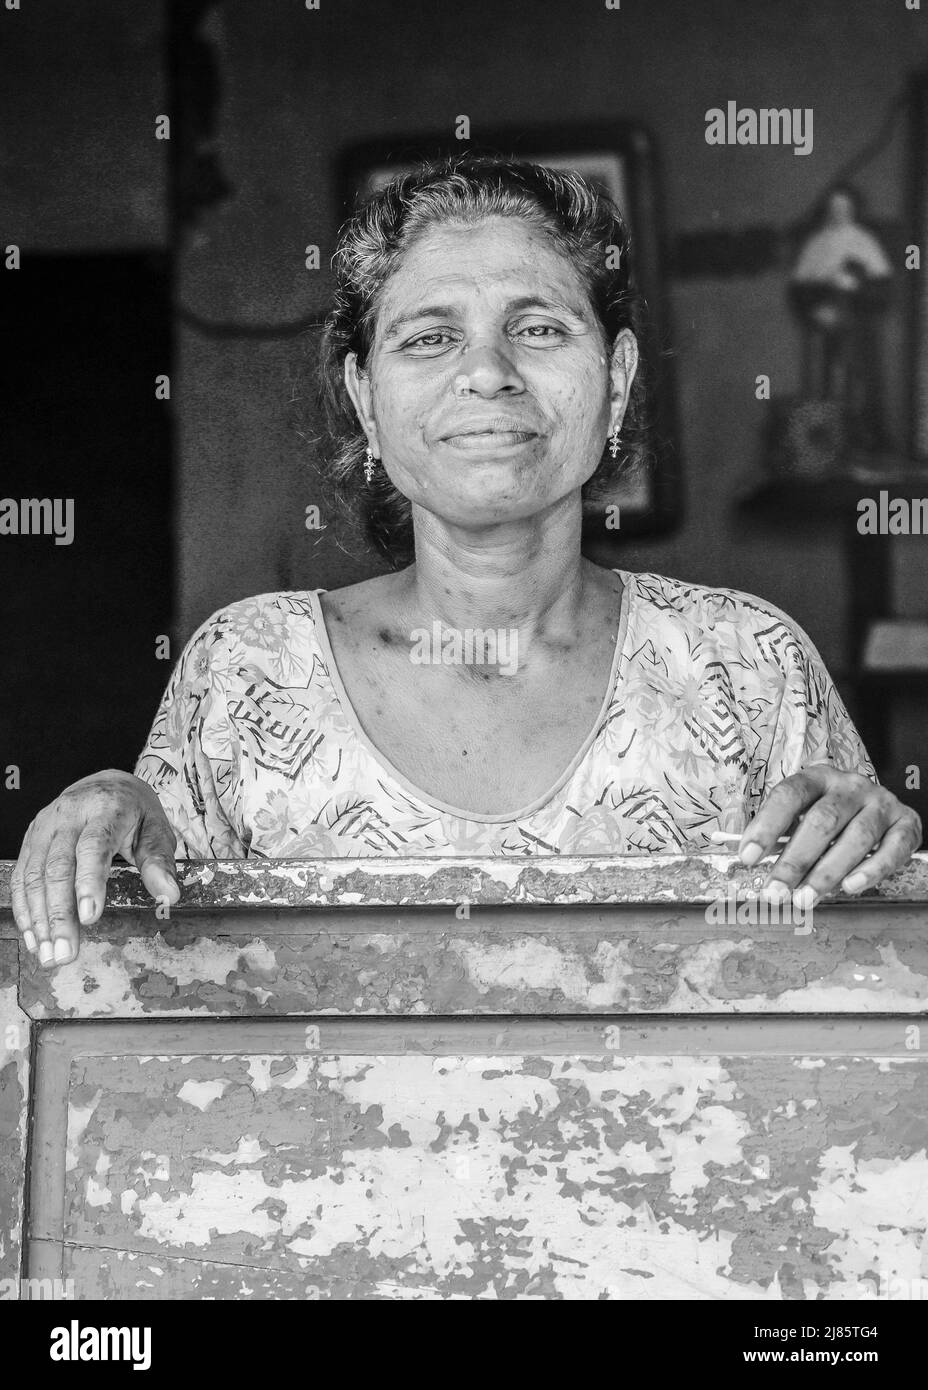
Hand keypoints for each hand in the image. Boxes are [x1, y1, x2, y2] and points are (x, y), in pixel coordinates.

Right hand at [11, 769, 180, 967]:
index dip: (89, 882)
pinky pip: (21, 877)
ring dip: (39, 919)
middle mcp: (68, 816)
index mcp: (105, 809)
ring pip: (34, 875)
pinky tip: (34, 937)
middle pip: (58, 867)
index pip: (93, 846)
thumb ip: (159, 862)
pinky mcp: (30, 840)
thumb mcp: (156, 830)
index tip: (89, 918)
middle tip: (65, 953)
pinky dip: (25, 910)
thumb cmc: (134, 812)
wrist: (105, 786)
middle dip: (59, 914)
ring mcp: (44, 828)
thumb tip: (169, 895)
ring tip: (49, 954)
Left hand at [739, 764, 922, 906]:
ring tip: (805, 899)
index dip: (767, 825)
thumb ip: (782, 834)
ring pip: (857, 838)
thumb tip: (750, 861)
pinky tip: (850, 887)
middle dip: (795, 861)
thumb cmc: (831, 815)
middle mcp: (851, 786)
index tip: (748, 857)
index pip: (789, 795)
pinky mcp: (906, 823)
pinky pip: (893, 849)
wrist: (880, 805)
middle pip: (822, 820)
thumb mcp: (804, 814)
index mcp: (818, 778)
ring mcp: (881, 803)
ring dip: (827, 873)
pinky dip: (872, 870)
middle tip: (775, 891)